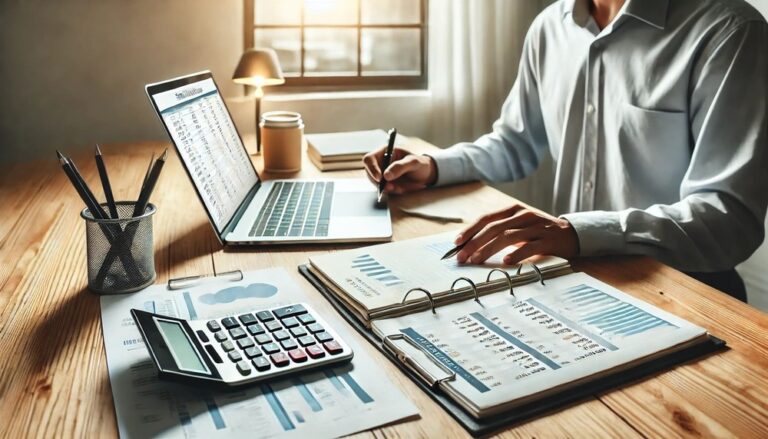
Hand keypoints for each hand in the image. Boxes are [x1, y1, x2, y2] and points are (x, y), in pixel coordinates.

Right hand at [363, 147, 436, 193]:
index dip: (372, 168)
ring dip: (388, 189)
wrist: (426, 175)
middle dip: (380, 183)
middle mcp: (381, 163)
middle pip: (370, 174)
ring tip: (401, 188)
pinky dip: (392, 192)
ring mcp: (382, 174)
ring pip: (376, 184)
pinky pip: (384, 191)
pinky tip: (402, 189)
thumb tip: (386, 175)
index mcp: (385, 152)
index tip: (380, 178)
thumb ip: (400, 167)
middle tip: (392, 187)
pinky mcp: (386, 184)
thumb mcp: (413, 162)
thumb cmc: (420, 164)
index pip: (369, 159)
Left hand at [455, 204, 578, 264]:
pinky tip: (506, 262)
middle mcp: (523, 215)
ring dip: (488, 249)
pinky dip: (516, 254)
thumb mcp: (519, 227)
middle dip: (474, 243)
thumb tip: (471, 245)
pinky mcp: (548, 240)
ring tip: (476, 260)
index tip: (456, 243)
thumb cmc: (539, 232)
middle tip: (461, 257)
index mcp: (514, 210)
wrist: (572, 234)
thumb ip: (499, 231)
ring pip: (507, 236)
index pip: (486, 218)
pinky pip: (529, 247)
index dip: (470, 230)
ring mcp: (536, 227)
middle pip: (493, 228)